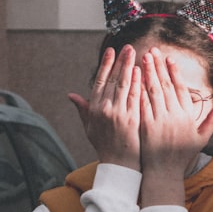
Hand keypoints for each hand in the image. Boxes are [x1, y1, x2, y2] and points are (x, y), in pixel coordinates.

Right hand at [68, 45, 141, 170]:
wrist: (118, 165)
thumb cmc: (104, 146)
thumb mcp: (89, 127)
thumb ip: (82, 109)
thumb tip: (70, 95)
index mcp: (94, 109)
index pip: (100, 81)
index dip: (105, 64)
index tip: (111, 50)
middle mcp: (105, 109)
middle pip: (113, 79)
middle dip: (120, 61)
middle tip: (127, 46)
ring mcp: (118, 114)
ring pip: (124, 85)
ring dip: (130, 67)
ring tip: (136, 53)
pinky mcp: (132, 119)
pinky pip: (135, 97)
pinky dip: (138, 83)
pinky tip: (142, 71)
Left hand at [139, 48, 212, 204]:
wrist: (163, 173)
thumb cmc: (182, 155)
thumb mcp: (202, 137)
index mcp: (187, 117)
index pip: (181, 89)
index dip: (175, 72)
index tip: (169, 59)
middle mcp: (174, 117)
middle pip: (166, 86)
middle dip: (158, 66)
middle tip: (153, 50)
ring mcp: (160, 121)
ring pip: (153, 91)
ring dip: (148, 73)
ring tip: (143, 58)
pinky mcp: (146, 126)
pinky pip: (142, 104)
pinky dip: (138, 89)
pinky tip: (134, 77)